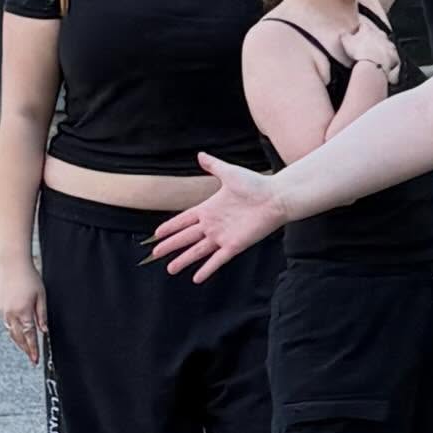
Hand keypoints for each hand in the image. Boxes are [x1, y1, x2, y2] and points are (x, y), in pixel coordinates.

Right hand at [0, 261, 46, 365]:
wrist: (12, 265)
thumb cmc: (29, 278)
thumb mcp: (42, 296)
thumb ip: (42, 315)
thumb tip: (44, 330)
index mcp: (23, 312)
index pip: (29, 336)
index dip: (33, 349)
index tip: (35, 359)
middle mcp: (11, 314)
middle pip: (18, 338)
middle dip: (25, 349)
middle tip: (32, 358)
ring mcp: (4, 311)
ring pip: (11, 333)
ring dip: (19, 342)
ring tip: (26, 349)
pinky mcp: (0, 308)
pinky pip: (7, 325)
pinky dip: (13, 332)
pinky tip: (18, 334)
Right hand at [149, 155, 290, 281]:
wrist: (276, 197)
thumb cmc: (256, 184)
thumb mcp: (230, 173)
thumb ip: (213, 166)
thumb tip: (200, 155)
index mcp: (209, 208)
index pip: (184, 220)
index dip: (171, 227)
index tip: (157, 234)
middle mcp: (213, 224)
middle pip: (186, 237)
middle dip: (171, 245)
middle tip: (156, 253)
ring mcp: (223, 236)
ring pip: (198, 251)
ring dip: (184, 259)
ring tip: (170, 269)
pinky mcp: (234, 245)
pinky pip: (217, 259)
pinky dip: (207, 269)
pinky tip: (196, 278)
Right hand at [340, 19, 399, 83]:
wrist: (373, 64)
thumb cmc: (359, 52)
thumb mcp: (346, 42)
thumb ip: (344, 36)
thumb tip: (343, 33)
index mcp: (368, 30)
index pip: (363, 26)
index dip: (360, 30)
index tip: (358, 33)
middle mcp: (380, 35)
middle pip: (377, 34)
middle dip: (373, 38)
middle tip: (367, 46)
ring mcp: (388, 45)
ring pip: (386, 44)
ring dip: (382, 48)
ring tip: (376, 55)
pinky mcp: (394, 55)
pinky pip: (393, 56)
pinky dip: (390, 59)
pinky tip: (385, 63)